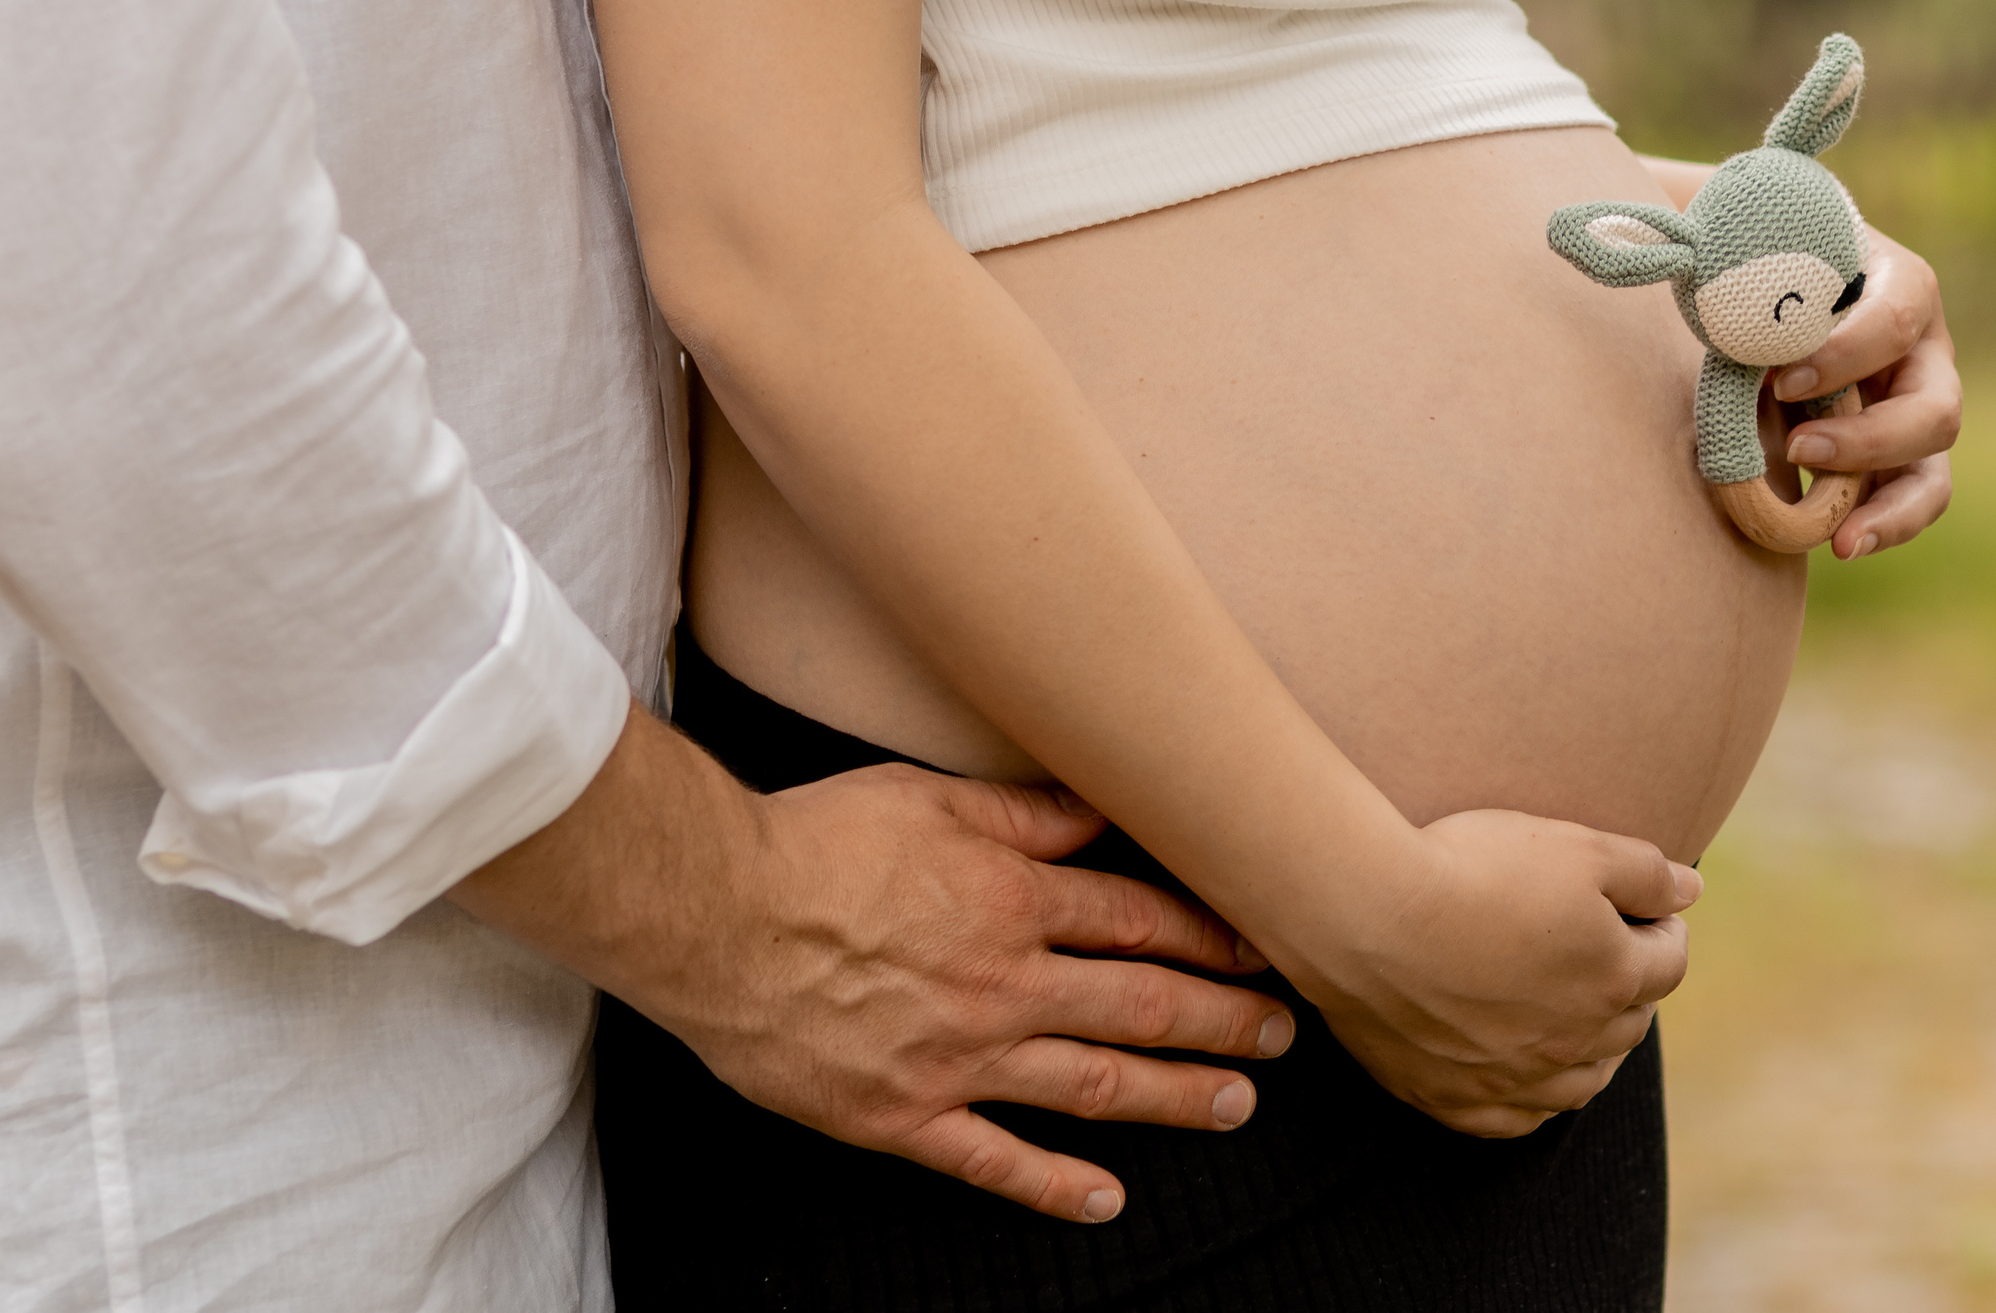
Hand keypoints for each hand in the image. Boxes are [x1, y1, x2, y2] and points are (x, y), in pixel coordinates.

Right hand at [453, 708, 1294, 1225]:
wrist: (712, 914)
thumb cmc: (814, 841)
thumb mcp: (932, 795)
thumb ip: (1027, 812)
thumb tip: (1105, 809)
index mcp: (1014, 899)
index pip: (1145, 922)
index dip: (1216, 938)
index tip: (1267, 951)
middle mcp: (1005, 983)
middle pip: (1142, 1005)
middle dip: (1225, 1020)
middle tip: (1283, 1034)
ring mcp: (959, 1058)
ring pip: (1095, 1085)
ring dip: (1177, 1097)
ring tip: (1239, 1105)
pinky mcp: (902, 1115)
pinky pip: (994, 1161)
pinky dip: (1055, 1185)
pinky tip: (1108, 1200)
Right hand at [1277, 807, 1698, 1137]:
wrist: (1365, 915)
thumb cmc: (1472, 869)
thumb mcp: (1575, 846)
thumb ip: (1646, 871)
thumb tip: (1692, 891)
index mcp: (1613, 979)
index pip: (1668, 961)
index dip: (1664, 928)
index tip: (1650, 911)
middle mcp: (1574, 1043)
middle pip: (1629, 1024)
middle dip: (1631, 988)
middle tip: (1610, 956)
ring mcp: (1513, 1079)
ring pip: (1581, 1082)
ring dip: (1594, 1051)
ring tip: (1579, 1019)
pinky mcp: (1453, 1099)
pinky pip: (1514, 1119)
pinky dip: (1533, 1099)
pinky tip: (1526, 1077)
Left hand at [1770, 222, 1958, 559]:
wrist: (1767, 282)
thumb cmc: (1769, 268)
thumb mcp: (1770, 266)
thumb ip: (1763, 298)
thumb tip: (1745, 350)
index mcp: (1901, 286)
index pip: (1896, 321)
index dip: (1845, 356)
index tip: (1780, 381)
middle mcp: (1924, 352)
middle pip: (1935, 409)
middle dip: (1868, 440)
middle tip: (1797, 449)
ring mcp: (1916, 408)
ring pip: (1934, 469)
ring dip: (1890, 507)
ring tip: (1840, 539)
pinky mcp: (1897, 454)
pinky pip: (1910, 499)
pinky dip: (1880, 527)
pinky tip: (1839, 545)